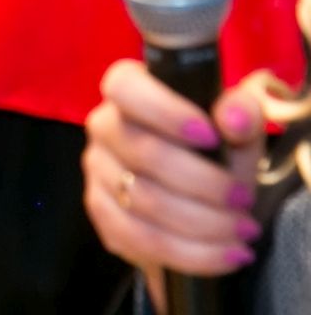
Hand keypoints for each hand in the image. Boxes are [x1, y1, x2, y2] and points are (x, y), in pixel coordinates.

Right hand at [82, 60, 267, 310]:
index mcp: (127, 91)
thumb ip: (243, 113)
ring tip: (243, 231)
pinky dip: (190, 252)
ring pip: (142, 202)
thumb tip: (234, 119)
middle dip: (203, 182)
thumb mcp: (238, 127)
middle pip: (143, 154)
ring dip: (202, 223)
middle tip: (244, 198)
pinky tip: (224, 253)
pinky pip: (139, 239)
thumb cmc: (218, 150)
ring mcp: (97, 171)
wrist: (205, 196)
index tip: (210, 136)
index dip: (164, 111)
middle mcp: (103, 127)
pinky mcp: (102, 214)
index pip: (125, 88)